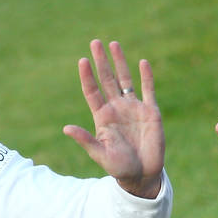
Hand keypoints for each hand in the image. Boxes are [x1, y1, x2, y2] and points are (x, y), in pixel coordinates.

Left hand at [64, 39, 163, 197]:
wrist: (143, 175)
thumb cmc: (119, 168)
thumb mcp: (100, 154)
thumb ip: (86, 140)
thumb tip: (66, 128)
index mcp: (102, 117)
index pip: (92, 91)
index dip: (87, 76)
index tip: (83, 61)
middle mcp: (117, 109)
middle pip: (107, 80)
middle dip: (101, 61)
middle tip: (95, 42)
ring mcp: (134, 108)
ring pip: (125, 80)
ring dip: (120, 62)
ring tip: (113, 44)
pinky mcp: (150, 112)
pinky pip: (148, 90)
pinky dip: (146, 76)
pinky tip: (142, 62)